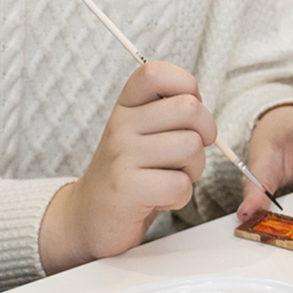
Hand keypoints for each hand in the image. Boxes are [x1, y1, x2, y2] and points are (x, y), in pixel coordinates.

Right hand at [39, 61, 216, 273]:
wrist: (86, 219)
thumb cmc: (128, 174)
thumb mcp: (140, 133)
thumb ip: (167, 112)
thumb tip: (200, 103)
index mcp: (125, 107)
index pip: (156, 73)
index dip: (186, 86)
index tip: (186, 115)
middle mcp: (120, 126)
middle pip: (189, 109)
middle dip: (205, 134)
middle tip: (188, 154)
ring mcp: (121, 156)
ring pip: (191, 146)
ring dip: (194, 169)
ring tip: (171, 178)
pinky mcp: (126, 188)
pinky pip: (181, 184)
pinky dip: (180, 197)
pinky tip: (160, 199)